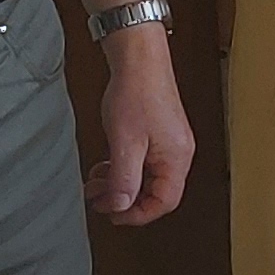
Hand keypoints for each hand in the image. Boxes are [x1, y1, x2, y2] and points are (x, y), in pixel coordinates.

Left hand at [88, 28, 195, 225]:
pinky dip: (124, 168)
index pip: (165, 202)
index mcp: (176, 158)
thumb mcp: (125, 143)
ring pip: (148, 177)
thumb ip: (124, 178)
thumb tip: (122, 206)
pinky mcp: (159, 133)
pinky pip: (144, 162)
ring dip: (121, 183)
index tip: (113, 215)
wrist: (139, 58)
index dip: (138, 214)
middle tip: (98, 199)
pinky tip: (106, 164)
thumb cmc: (136, 93)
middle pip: (156, 192)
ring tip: (96, 182)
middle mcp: (178, 153)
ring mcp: (170, 143)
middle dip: (125, 199)